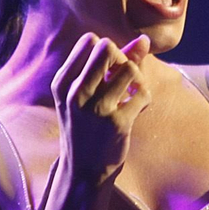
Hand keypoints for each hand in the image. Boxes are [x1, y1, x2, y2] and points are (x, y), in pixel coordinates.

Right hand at [50, 33, 153, 183]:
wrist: (84, 170)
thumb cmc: (87, 126)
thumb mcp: (88, 95)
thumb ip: (115, 65)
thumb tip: (144, 39)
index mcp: (63, 82)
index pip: (89, 41)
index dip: (108, 51)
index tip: (110, 71)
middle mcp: (75, 93)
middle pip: (107, 47)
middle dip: (123, 58)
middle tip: (124, 80)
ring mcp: (96, 108)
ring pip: (129, 68)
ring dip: (138, 78)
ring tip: (133, 94)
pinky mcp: (118, 123)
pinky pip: (143, 93)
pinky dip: (145, 97)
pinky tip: (138, 107)